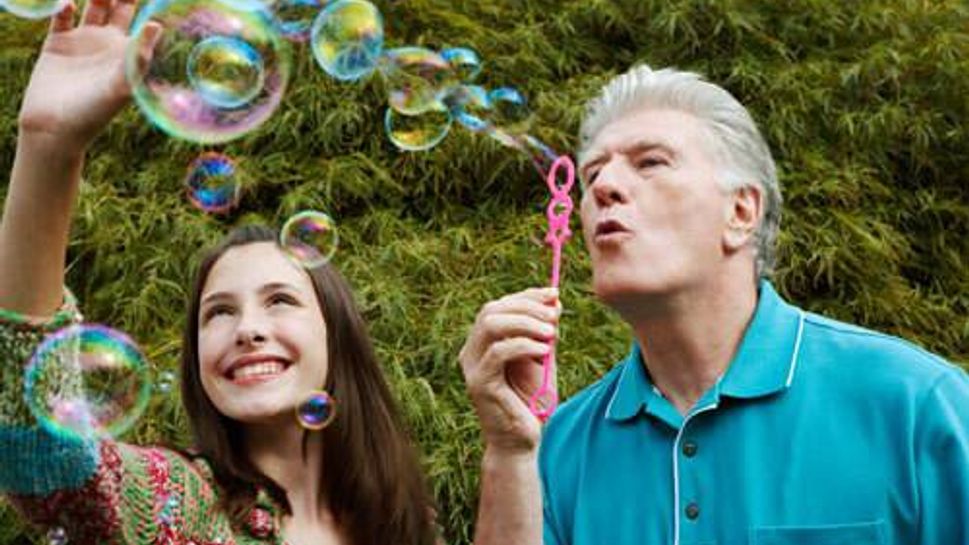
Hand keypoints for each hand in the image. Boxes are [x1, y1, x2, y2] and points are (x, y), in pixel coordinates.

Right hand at [17, 0, 159, 154]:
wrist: (56, 129)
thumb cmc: (95, 113)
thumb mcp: (122, 85)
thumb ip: (138, 57)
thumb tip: (156, 25)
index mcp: (128, 54)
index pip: (143, 22)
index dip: (146, 6)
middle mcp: (108, 45)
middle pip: (119, 8)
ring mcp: (82, 43)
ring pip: (93, 7)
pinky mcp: (57, 45)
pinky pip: (62, 17)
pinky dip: (64, 6)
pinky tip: (69, 4)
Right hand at [460, 287, 560, 455]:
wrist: (522, 441)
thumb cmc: (530, 401)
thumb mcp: (541, 359)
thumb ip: (544, 333)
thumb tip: (555, 301)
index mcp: (482, 343)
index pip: (498, 306)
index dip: (526, 296)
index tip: (553, 294)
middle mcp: (471, 352)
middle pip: (491, 310)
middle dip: (526, 306)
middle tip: (554, 316)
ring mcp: (472, 367)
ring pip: (491, 325)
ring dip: (526, 323)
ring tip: (551, 333)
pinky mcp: (479, 384)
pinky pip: (499, 352)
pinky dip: (524, 345)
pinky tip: (545, 351)